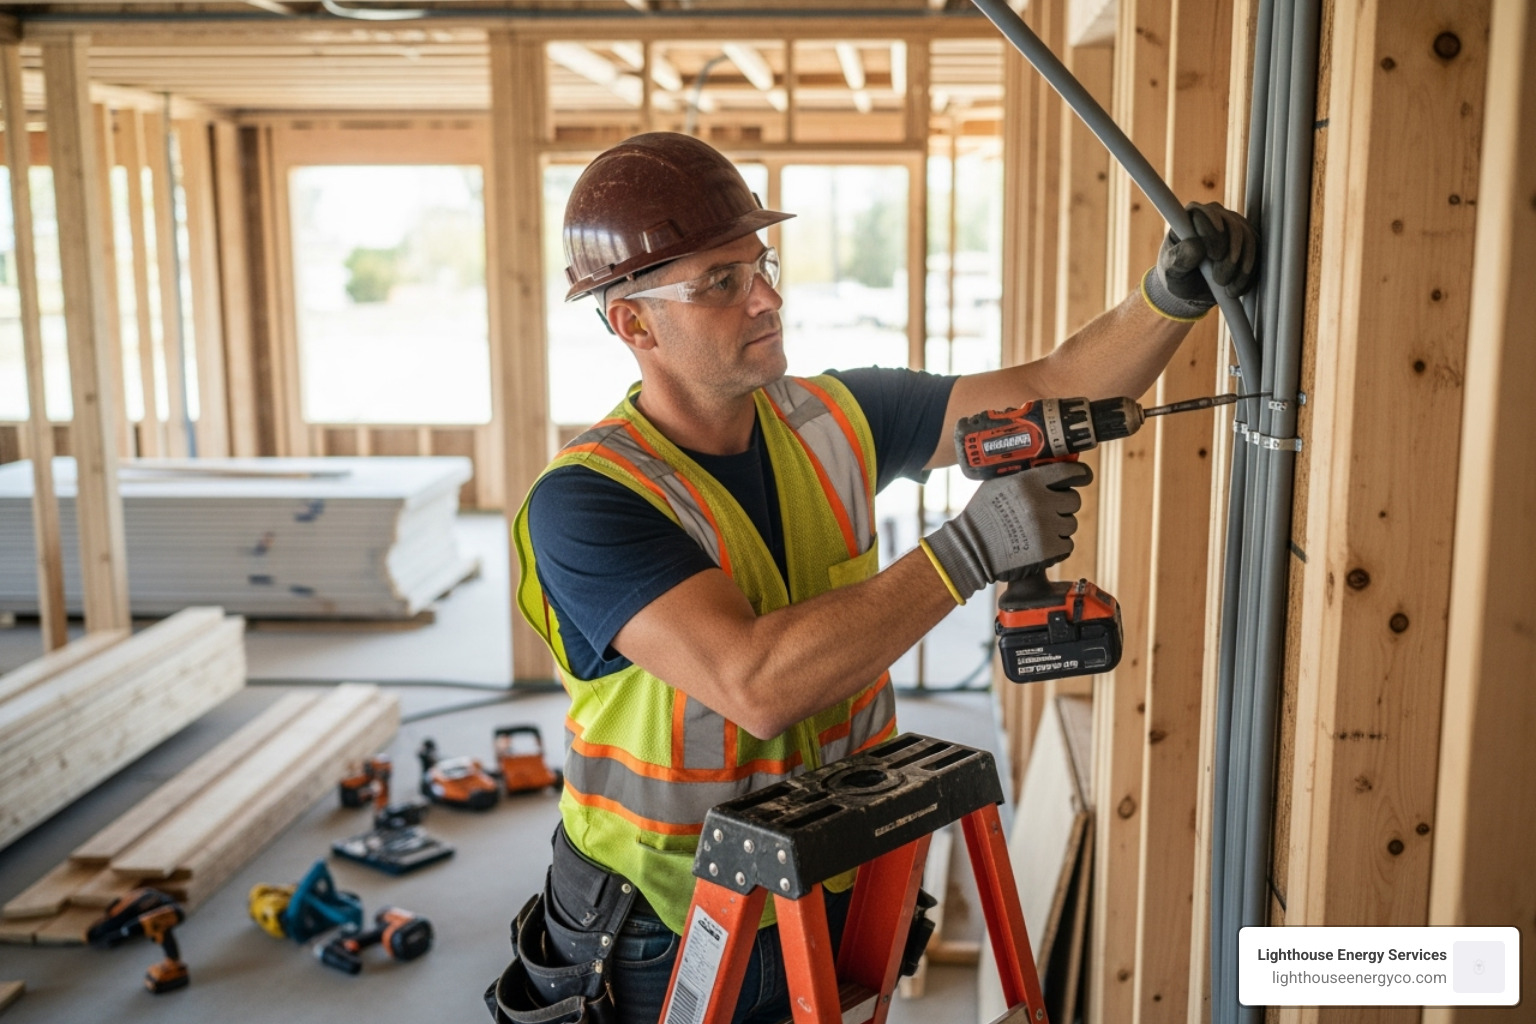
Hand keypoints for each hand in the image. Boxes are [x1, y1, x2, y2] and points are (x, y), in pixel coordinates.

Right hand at [922, 461, 1090, 599]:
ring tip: (1039, 529)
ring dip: (1060, 526)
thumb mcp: (997, 484)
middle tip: (1049, 509)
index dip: (1080, 474)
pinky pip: (1067, 544)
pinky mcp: (1049, 549)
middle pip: (1074, 500)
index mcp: (1028, 482)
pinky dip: (1058, 545)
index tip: (1083, 476)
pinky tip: (1042, 543)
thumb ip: (1023, 475)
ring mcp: (1046, 527)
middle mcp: (1040, 502)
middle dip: (1064, 504)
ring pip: (1071, 523)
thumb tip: (1049, 468)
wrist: (972, 549)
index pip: (1068, 472)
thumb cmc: (982, 515)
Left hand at [1144, 201, 1259, 319]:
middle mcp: (1215, 215)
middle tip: (1220, 280)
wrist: (1193, 288)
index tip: (1214, 256)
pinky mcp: (1248, 239)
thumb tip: (1196, 246)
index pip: (1206, 214)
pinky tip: (1237, 288)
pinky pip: (1257, 251)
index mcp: (1192, 216)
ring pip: (1248, 239)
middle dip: (1230, 255)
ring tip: (1228, 288)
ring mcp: (1234, 225)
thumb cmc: (1177, 276)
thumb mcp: (1171, 272)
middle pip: (1233, 226)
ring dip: (1241, 266)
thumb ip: (1179, 259)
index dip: (1213, 234)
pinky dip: (1249, 272)